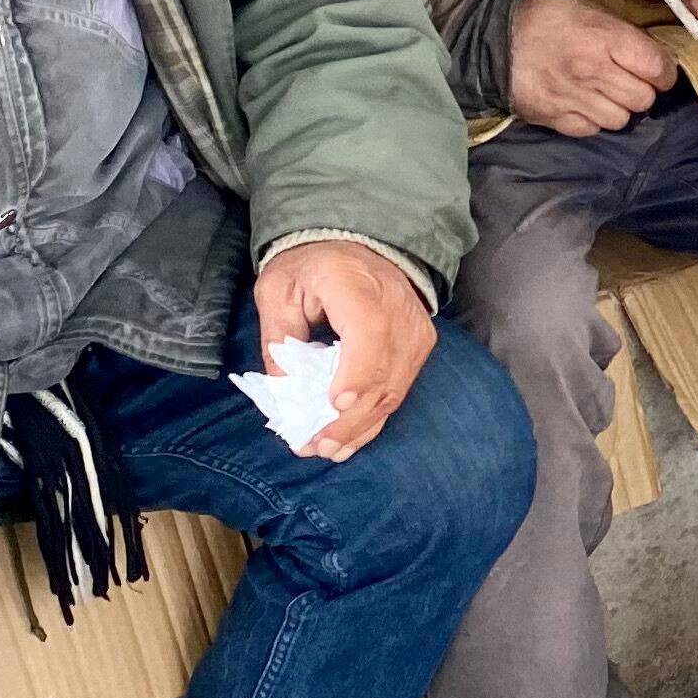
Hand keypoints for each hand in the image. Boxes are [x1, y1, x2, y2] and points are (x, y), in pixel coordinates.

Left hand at [255, 235, 437, 459]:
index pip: (369, 330)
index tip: (334, 403)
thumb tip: (283, 393)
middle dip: (349, 417)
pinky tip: (350, 441)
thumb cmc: (312, 268)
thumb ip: (278, 338)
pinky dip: (374, 419)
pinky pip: (400, 389)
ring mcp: (414, 329)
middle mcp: (396, 306)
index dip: (356, 371)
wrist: (356, 248)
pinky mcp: (420, 345)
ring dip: (360, 426)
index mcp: (355, 282)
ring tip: (327, 449)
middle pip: (383, 371)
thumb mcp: (278, 291)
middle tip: (316, 444)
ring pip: (394, 389)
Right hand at [507, 0, 675, 136]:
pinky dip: (593, 120)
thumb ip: (624, 35)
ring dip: (619, 108)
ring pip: (621, 119)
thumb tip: (655, 58)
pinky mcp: (556, 118)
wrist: (494, 38)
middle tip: (629, 81)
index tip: (660, 72)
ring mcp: (573, 98)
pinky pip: (593, 130)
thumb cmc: (548, 20)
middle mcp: (592, 70)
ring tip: (605, 93)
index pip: (658, 68)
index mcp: (605, 38)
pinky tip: (583, 103)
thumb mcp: (590, 11)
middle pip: (643, 99)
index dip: (665, 73)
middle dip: (642, 91)